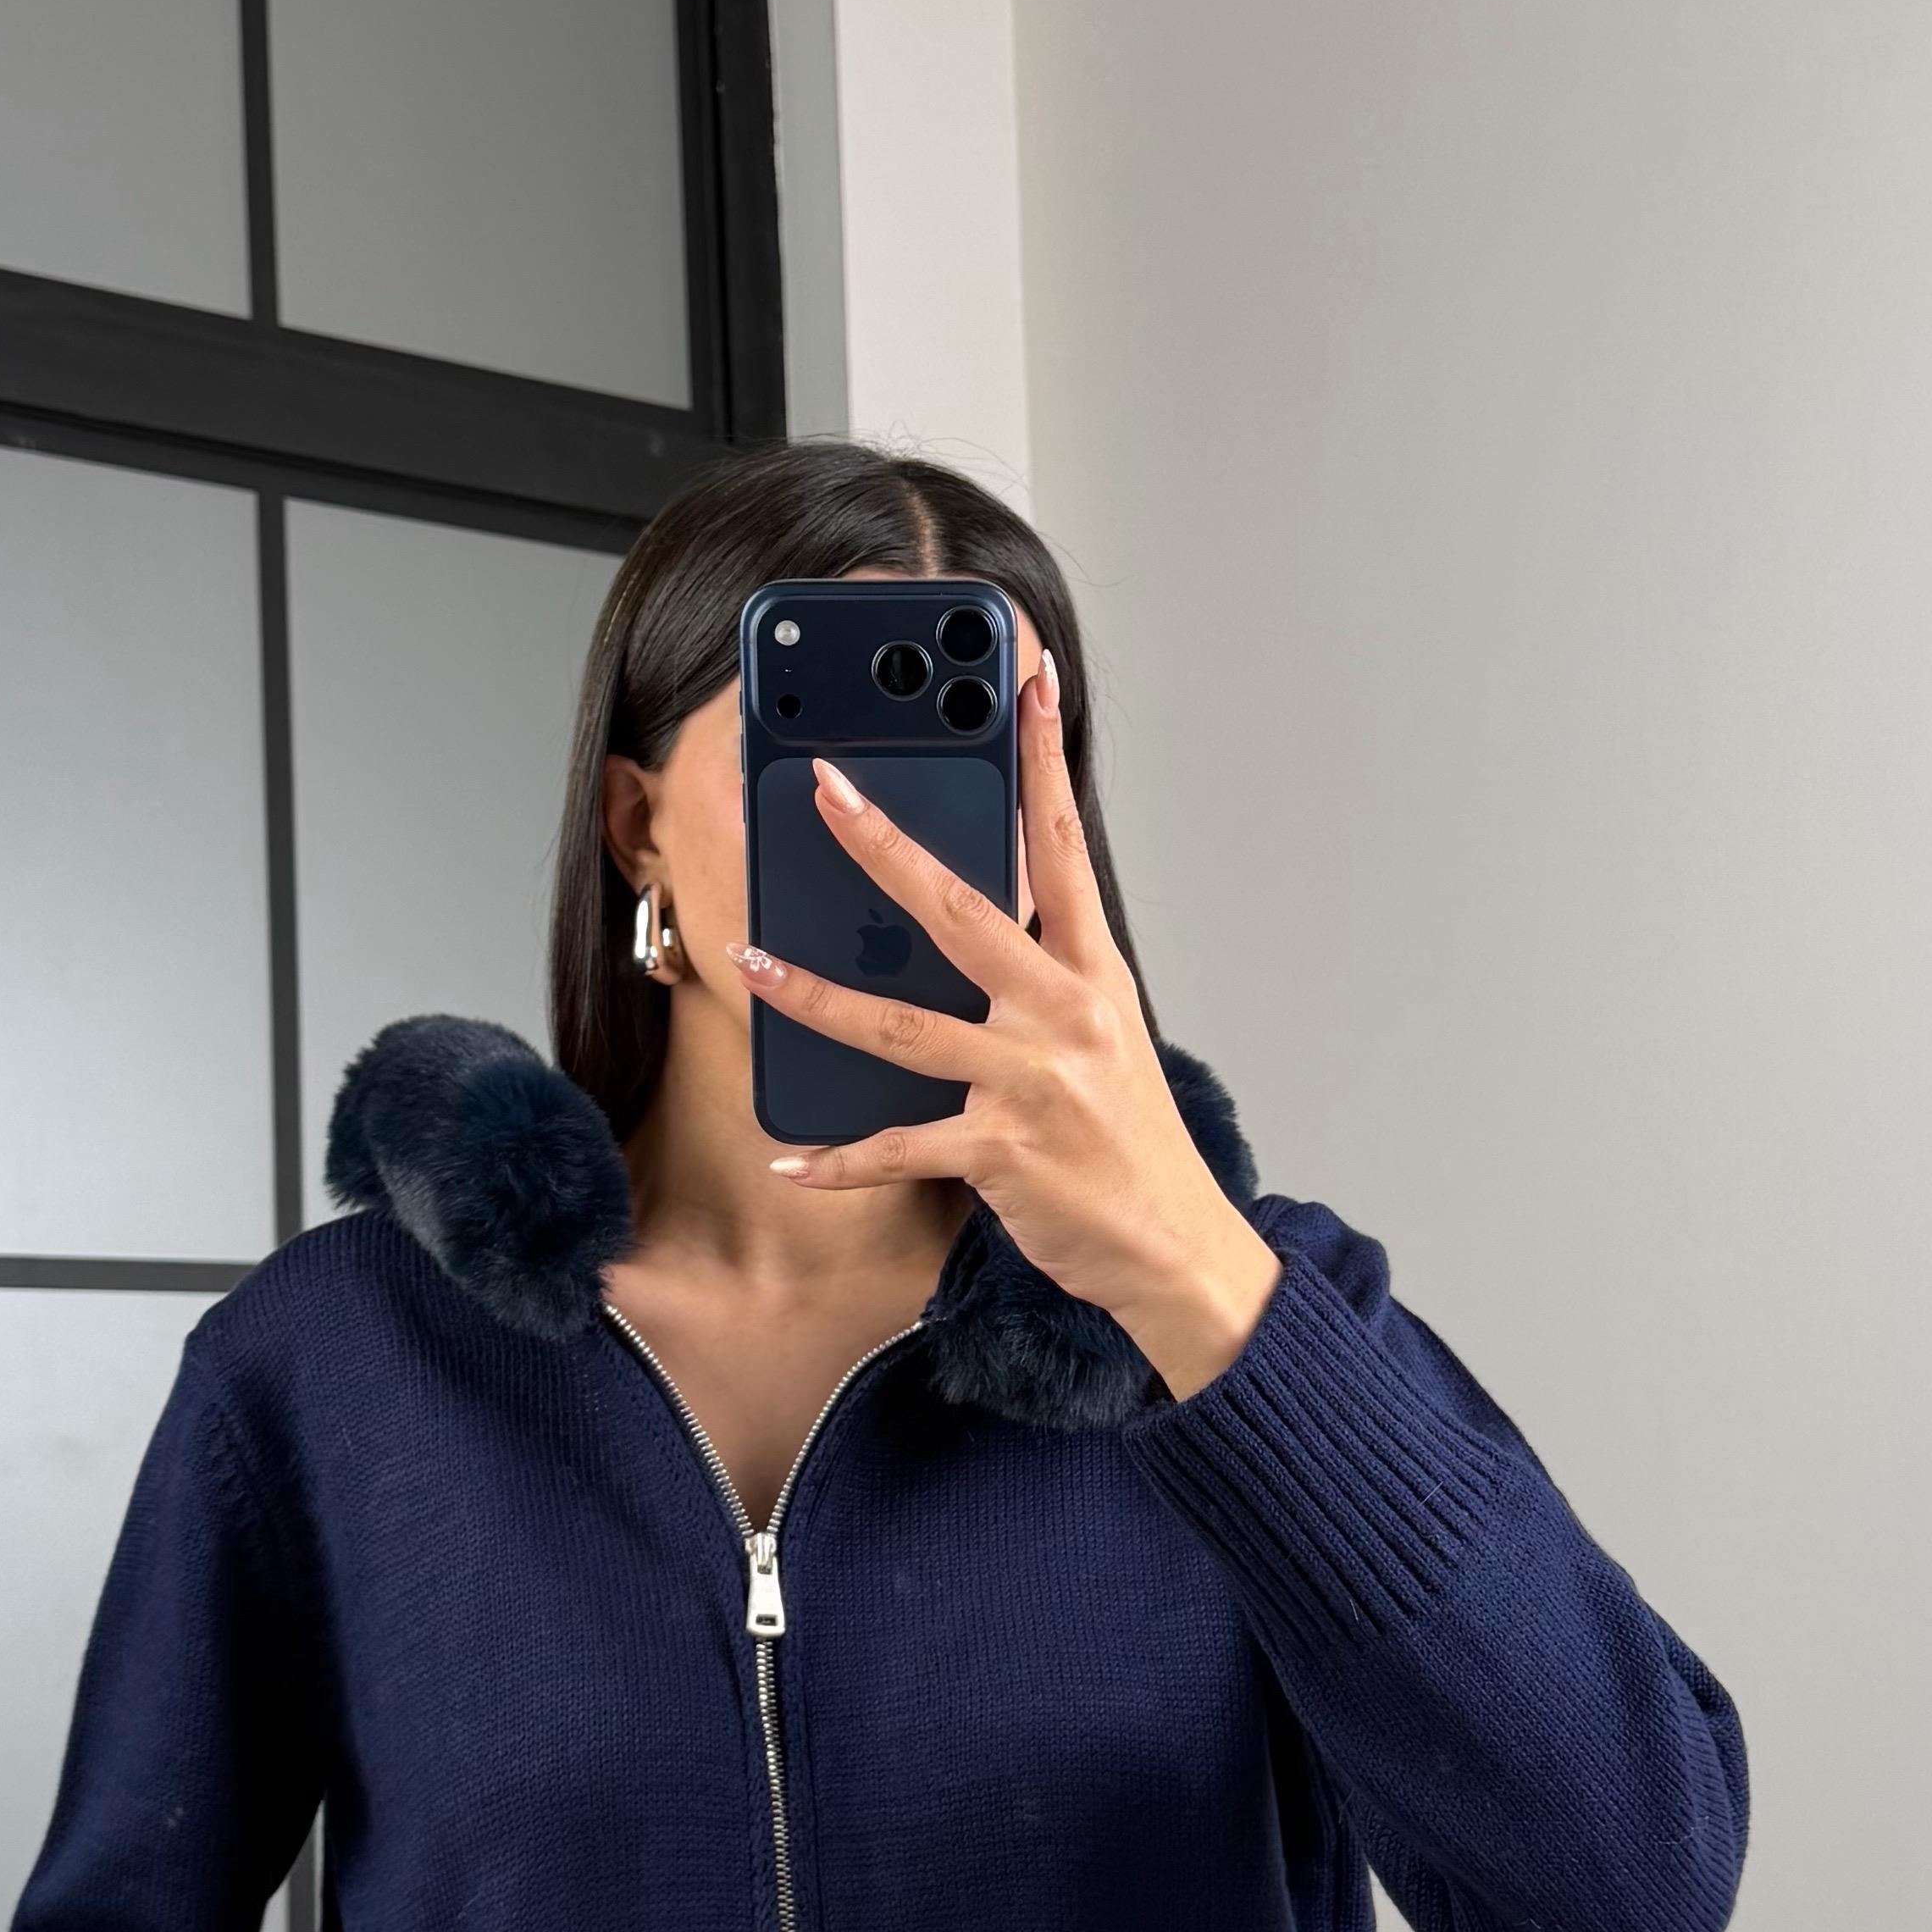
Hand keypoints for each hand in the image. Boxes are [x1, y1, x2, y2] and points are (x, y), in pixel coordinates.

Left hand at [726, 655, 1280, 1404]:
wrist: (1178, 1250)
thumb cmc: (1130, 1143)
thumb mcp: (1103, 1040)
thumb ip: (1041, 981)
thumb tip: (957, 927)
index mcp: (1093, 976)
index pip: (1061, 846)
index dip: (1043, 759)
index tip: (1027, 681)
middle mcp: (1065, 1015)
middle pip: (960, 911)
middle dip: (883, 846)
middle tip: (825, 789)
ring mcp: (1034, 1083)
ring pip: (904, 1026)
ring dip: (818, 995)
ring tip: (753, 960)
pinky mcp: (1004, 1154)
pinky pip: (899, 1150)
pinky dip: (839, 1161)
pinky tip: (792, 1159)